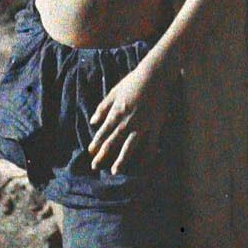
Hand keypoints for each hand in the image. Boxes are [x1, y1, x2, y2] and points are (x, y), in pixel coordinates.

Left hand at [88, 57, 171, 174]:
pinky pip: (151, 144)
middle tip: (95, 167)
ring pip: (130, 146)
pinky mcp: (156, 125)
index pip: (103, 132)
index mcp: (117, 112)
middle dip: (103, 155)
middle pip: (113, 142)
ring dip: (121, 160)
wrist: (154, 75)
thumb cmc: (132, 82)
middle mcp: (128, 121)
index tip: (91, 152)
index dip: (96, 143)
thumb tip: (93, 122)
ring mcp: (143, 125)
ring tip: (115, 171)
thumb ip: (103, 108)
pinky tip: (143, 164)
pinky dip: (147, 155)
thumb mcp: (114, 92)